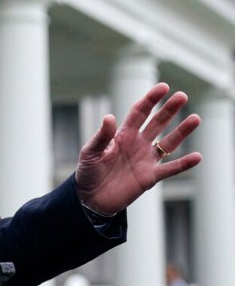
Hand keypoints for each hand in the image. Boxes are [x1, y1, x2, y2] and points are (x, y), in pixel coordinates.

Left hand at [75, 83, 201, 214]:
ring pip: (168, 143)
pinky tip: (197, 157)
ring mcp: (146, 160)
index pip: (139, 113)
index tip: (163, 87)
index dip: (151, 100)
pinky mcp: (150, 177)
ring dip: (181, 132)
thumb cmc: (88, 171)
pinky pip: (170, 169)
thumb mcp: (90, 152)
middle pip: (157, 123)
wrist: (90, 197)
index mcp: (122, 134)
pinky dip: (183, 164)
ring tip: (195, 118)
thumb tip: (109, 117)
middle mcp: (137, 144)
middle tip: (182, 96)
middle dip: (169, 110)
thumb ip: (101, 136)